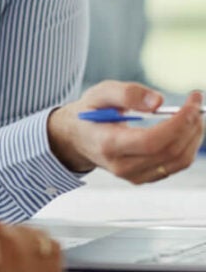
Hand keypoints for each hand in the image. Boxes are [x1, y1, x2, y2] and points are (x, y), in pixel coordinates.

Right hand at [48, 83, 202, 181]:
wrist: (77, 137)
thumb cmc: (90, 113)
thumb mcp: (100, 93)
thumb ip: (127, 93)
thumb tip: (159, 102)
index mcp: (108, 145)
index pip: (152, 141)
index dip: (179, 122)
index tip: (192, 101)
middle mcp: (122, 166)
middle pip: (170, 151)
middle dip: (191, 126)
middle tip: (196, 104)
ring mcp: (134, 175)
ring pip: (178, 161)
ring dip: (194, 136)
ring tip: (194, 115)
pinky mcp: (144, 178)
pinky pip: (176, 166)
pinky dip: (188, 146)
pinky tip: (185, 129)